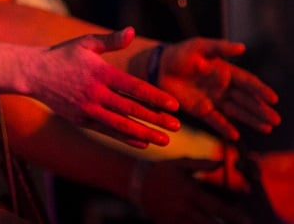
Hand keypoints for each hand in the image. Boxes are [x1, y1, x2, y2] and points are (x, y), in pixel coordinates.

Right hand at [35, 27, 181, 147]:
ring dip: (144, 133)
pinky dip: (125, 137)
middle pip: (131, 108)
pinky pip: (107, 129)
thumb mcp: (86, 43)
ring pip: (120, 124)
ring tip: (165, 140)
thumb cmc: (63, 55)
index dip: (155, 97)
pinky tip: (142, 141)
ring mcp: (86, 108)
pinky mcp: (80, 119)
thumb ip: (111, 40)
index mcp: (100, 72)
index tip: (174, 105)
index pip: (134, 87)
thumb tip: (132, 31)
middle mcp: (95, 92)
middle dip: (156, 118)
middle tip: (178, 126)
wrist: (32, 73)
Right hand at [137, 158, 251, 223]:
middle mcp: (185, 209)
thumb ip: (201, 164)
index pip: (218, 208)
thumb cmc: (160, 171)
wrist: (134, 182)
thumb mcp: (180, 164)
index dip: (235, 216)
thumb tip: (221, 163)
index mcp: (190, 193)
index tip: (247, 220)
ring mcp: (176, 219)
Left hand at [157, 39, 279, 140]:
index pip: (247, 83)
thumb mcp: (200, 46)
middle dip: (261, 110)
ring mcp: (213, 100)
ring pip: (236, 111)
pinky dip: (225, 127)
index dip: (260, 90)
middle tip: (276, 120)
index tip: (273, 99)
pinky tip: (236, 136)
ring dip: (251, 120)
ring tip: (267, 128)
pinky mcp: (200, 110)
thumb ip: (220, 48)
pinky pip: (215, 120)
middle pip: (246, 100)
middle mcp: (222, 88)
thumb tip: (242, 47)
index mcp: (225, 72)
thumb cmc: (181, 54)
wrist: (158, 67)